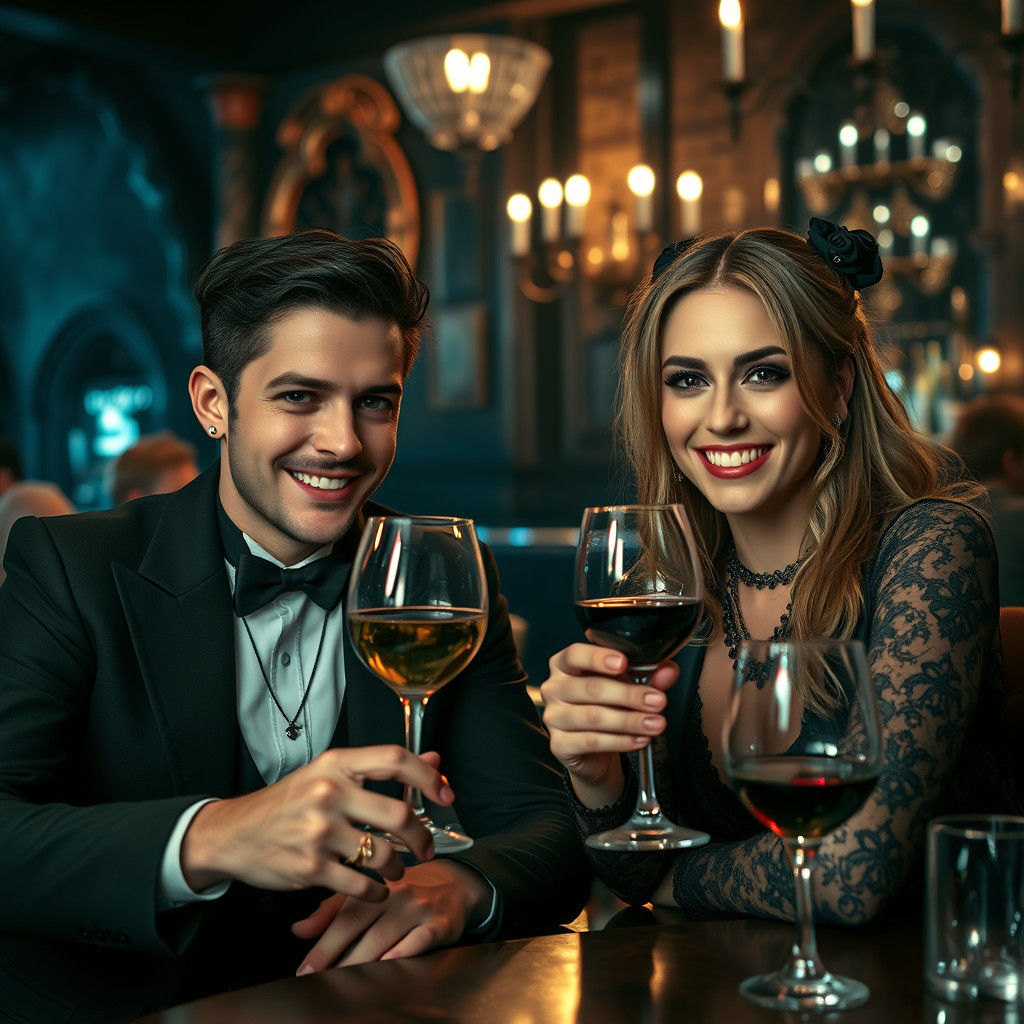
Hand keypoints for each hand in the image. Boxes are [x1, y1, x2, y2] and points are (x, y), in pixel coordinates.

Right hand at [181, 746, 454, 900]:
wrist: (233, 833)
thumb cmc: (288, 802)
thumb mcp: (330, 774)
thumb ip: (381, 768)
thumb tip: (435, 758)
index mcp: (336, 764)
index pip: (395, 759)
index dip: (428, 776)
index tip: (446, 794)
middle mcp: (329, 793)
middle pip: (399, 814)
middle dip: (423, 837)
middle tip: (426, 848)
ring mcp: (319, 832)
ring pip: (384, 855)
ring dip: (400, 869)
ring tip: (398, 870)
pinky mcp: (311, 868)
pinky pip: (362, 885)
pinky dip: (377, 892)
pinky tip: (377, 889)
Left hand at [292, 859, 490, 972]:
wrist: (454, 883)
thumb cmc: (405, 892)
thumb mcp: (369, 895)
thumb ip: (332, 911)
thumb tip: (298, 930)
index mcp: (374, 889)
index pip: (343, 919)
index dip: (322, 946)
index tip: (304, 970)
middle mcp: (395, 896)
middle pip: (361, 931)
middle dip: (338, 960)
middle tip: (318, 982)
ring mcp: (418, 909)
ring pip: (385, 939)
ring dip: (362, 963)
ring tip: (344, 984)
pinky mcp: (439, 924)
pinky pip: (418, 942)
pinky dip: (401, 955)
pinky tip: (387, 967)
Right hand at [540, 643, 678, 807]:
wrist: (594, 751)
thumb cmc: (607, 707)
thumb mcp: (628, 686)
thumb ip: (648, 677)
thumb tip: (668, 670)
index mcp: (564, 665)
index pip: (575, 654)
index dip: (598, 657)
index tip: (623, 663)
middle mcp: (554, 688)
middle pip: (590, 688)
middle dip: (628, 694)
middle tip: (657, 701)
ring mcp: (553, 718)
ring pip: (592, 717)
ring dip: (629, 721)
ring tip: (655, 723)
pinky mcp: (560, 745)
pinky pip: (591, 741)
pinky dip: (620, 741)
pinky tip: (639, 740)